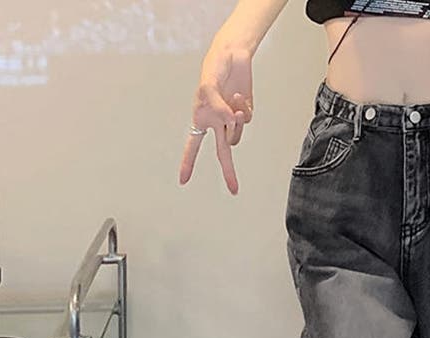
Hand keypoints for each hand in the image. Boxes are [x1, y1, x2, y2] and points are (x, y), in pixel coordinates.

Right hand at [179, 42, 253, 194]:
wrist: (232, 55)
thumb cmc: (213, 69)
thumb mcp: (209, 86)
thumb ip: (217, 106)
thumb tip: (230, 122)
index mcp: (201, 120)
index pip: (193, 146)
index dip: (188, 163)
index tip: (183, 181)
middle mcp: (217, 124)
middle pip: (223, 154)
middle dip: (228, 172)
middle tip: (233, 191)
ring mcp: (232, 120)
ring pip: (237, 135)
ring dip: (236, 122)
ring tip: (232, 101)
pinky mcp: (246, 113)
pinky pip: (246, 121)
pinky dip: (243, 109)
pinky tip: (239, 95)